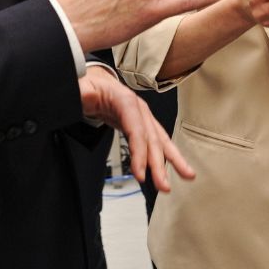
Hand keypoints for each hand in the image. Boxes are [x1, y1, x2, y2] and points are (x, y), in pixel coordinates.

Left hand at [77, 68, 194, 191]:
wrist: (96, 82)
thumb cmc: (90, 86)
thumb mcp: (81, 89)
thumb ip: (81, 94)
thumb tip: (83, 96)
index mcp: (126, 100)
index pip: (137, 129)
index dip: (140, 153)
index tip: (140, 175)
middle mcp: (139, 109)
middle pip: (152, 138)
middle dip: (160, 164)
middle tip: (164, 186)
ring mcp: (143, 118)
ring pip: (161, 141)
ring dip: (174, 161)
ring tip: (187, 176)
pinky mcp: (142, 126)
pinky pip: (156, 142)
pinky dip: (166, 156)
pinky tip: (174, 169)